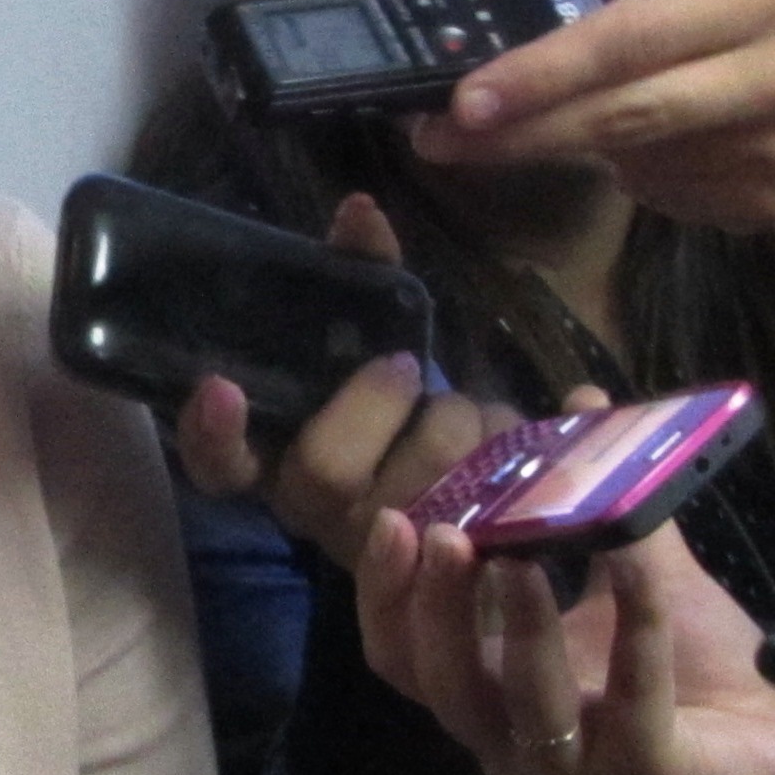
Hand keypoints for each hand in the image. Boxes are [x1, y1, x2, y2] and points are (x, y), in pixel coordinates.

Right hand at [171, 193, 501, 569]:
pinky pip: (499, 508)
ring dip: (466, 428)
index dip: (212, 433)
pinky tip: (561, 417)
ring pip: (420, 489)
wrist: (490, 486)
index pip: (219, 466)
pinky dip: (532, 445)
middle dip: (375, 405)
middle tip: (409, 368)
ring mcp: (392, 551)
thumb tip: (360, 209)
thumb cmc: (408, 408)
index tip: (220, 384)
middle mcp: (323, 516)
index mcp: (282, 465)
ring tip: (488, 413)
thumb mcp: (373, 343)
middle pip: (327, 470)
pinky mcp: (470, 565)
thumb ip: (358, 278)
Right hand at [355, 509, 774, 774]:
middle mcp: (508, 740)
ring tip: (521, 560)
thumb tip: (579, 403)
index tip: (393, 518)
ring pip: (516, 707)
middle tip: (446, 535)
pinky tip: (638, 569)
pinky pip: (630, 705)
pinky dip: (634, 630)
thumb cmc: (686, 666)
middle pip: (437, 683)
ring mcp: (572, 769)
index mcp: (485, 690)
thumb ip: (599, 500)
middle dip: (431, 608)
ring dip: (518, 630)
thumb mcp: (631, 571)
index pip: (401, 654)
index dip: (384, 593)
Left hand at [407, 0, 774, 230]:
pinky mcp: (774, 202)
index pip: (629, 37)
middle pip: (626, 115)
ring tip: (574, 118)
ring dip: (579, 149)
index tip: (464, 99)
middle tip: (441, 139)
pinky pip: (664, 197)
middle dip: (522, 131)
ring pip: (636, 163)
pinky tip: (652, 145)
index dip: (542, 71)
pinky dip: (632, 176)